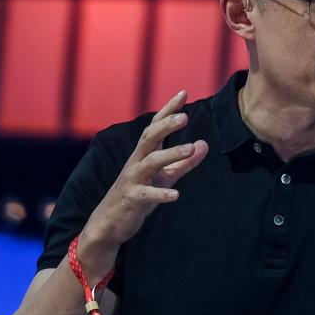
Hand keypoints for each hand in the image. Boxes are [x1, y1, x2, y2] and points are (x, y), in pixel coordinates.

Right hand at [79, 91, 208, 279]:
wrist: (109, 222)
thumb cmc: (139, 193)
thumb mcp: (165, 176)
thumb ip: (185, 162)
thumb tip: (204, 144)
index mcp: (145, 153)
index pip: (156, 125)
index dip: (169, 109)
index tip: (184, 92)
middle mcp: (137, 162)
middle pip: (149, 137)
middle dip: (166, 125)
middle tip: (186, 117)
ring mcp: (133, 180)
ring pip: (150, 162)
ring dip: (170, 154)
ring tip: (190, 148)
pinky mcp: (132, 199)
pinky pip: (146, 194)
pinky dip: (161, 194)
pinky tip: (176, 195)